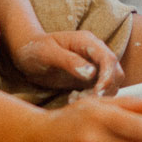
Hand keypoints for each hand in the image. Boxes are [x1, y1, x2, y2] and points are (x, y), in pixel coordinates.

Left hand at [10, 30, 124, 94]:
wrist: (26, 53)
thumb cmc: (34, 49)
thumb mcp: (48, 53)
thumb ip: (69, 61)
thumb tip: (92, 73)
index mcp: (87, 42)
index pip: (109, 59)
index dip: (108, 77)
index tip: (97, 93)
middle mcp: (95, 53)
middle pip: (116, 72)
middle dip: (105, 89)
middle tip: (84, 99)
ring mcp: (94, 66)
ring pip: (111, 83)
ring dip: (98, 95)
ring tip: (75, 98)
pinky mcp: (89, 78)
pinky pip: (100, 90)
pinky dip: (91, 98)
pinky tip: (73, 98)